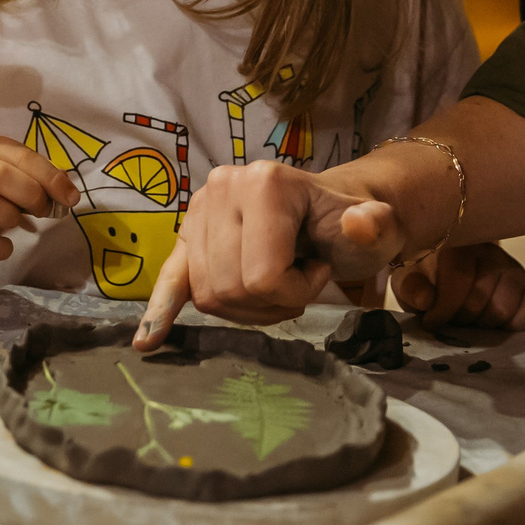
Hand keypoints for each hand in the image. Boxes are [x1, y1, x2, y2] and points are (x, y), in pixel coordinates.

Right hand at [0, 133, 79, 275]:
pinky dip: (1, 247)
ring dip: (13, 218)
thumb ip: (34, 178)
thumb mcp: (5, 183)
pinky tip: (1, 245)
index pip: (19, 154)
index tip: (71, 197)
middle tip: (45, 211)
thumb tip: (67, 187)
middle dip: (33, 195)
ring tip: (14, 223)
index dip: (50, 176)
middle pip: (2, 174)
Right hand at [134, 162, 403, 349]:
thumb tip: (359, 224)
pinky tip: (147, 341)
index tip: (317, 270)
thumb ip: (375, 227)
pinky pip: (169, 279)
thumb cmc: (352, 224)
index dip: (294, 291)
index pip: (261, 275)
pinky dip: (160, 309)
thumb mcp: (377, 227)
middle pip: (230, 288)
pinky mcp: (187, 236)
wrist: (333, 213)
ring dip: (246, 308)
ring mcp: (199, 211)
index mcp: (264, 183)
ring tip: (276, 284)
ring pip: (207, 296)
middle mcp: (222, 188)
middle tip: (298, 280)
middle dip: (270, 302)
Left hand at [394, 240, 524, 332]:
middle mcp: (492, 252)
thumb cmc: (428, 277)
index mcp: (460, 243)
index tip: (431, 322)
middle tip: (451, 320)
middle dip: (462, 318)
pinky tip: (494, 324)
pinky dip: (512, 326)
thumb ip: (412, 288)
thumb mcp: (410, 280)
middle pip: (481, 298)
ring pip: (504, 309)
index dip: (444, 307)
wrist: (449, 273)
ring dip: (483, 324)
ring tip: (470, 321)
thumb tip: (425, 300)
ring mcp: (514, 269)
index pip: (459, 276)